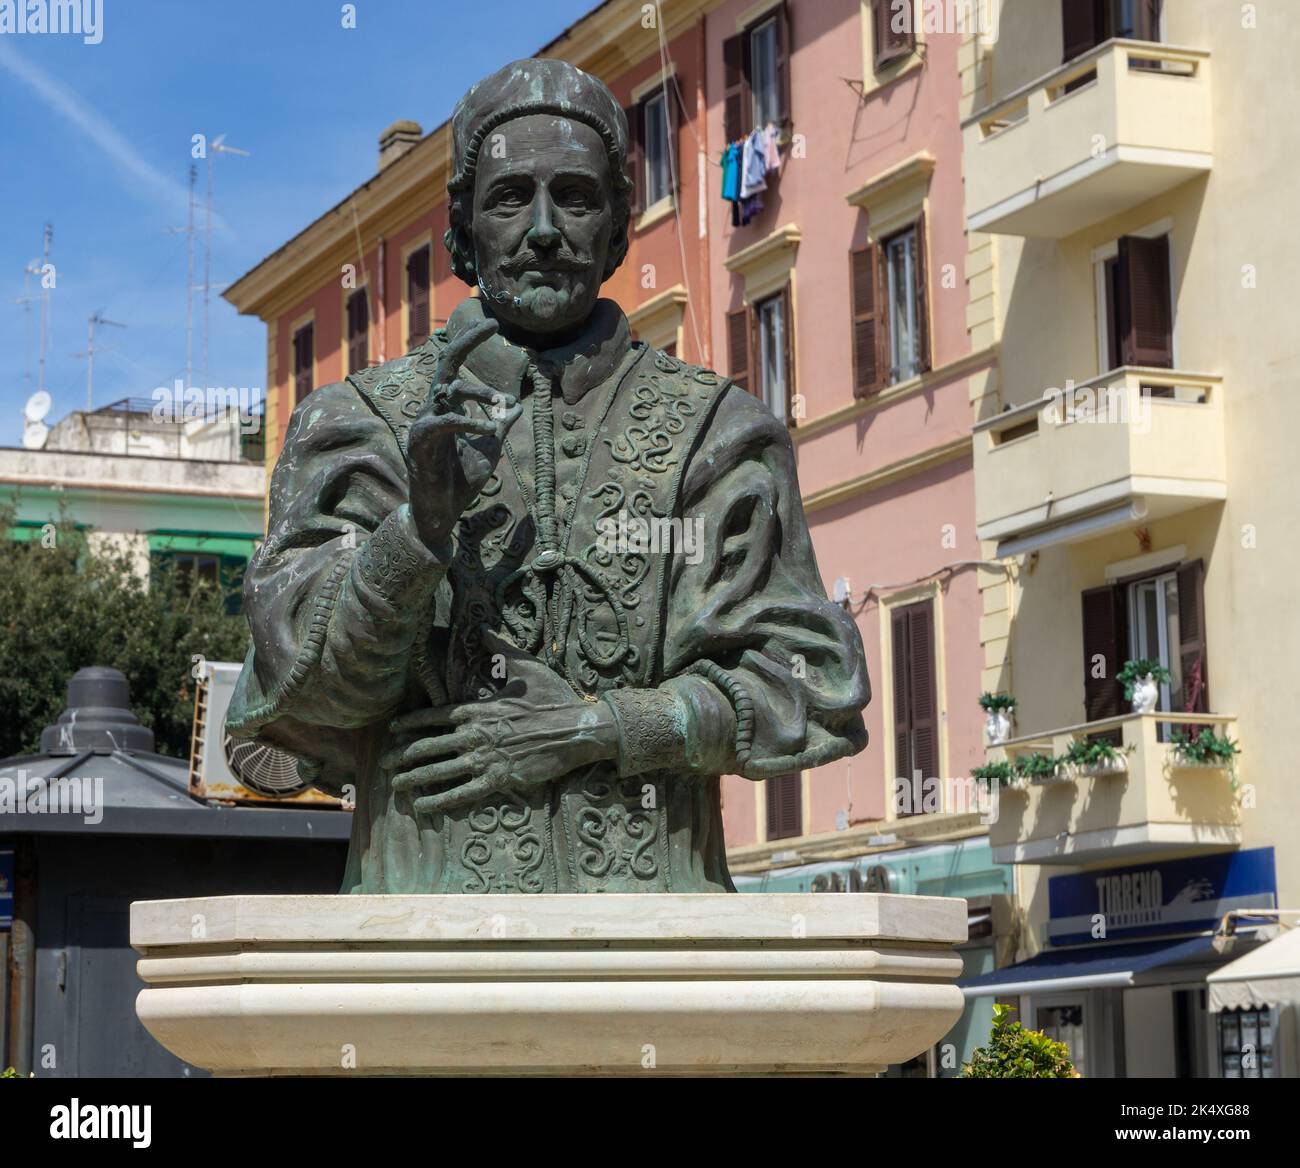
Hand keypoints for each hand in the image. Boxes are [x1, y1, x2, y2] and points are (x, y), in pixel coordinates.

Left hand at [382, 634, 618, 814]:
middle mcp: (474, 734)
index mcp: (477, 709)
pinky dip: (440, 800)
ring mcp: (484, 758)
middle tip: (383, 764)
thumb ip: (500, 649)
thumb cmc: (553, 697)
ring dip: (413, 778)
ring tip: (395, 786)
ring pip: (438, 771)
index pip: (434, 717)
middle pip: (427, 747)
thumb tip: (483, 629)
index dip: (410, 724)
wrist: (577, 728)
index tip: (392, 731)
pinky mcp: (498, 779)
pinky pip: (461, 792)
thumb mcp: (526, 666)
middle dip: (401, 756)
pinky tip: (423, 806)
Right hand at [407, 318, 522, 550]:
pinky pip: (445, 422)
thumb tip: (516, 404)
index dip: (471, 343)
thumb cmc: (461, 480)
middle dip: (467, 341)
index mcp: (447, 407)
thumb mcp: (490, 448)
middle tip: (492, 324)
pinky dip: (470, 422)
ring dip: (480, 394)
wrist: (442, 513)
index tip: (495, 327)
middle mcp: (433, 409)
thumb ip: (500, 424)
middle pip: (446, 364)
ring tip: (502, 406)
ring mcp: (424, 424)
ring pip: (448, 390)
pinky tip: (489, 428)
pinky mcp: (420, 442)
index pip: (456, 366)